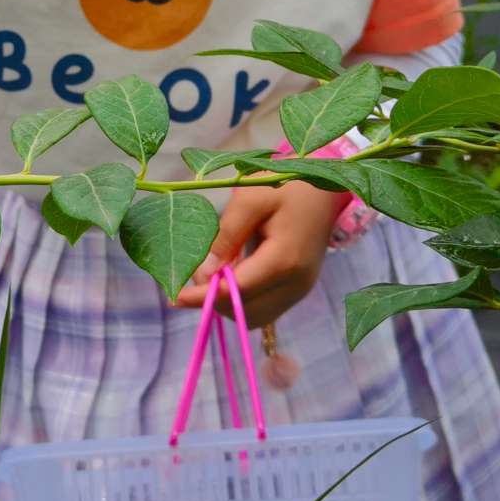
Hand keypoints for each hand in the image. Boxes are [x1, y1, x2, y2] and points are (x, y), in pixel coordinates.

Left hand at [174, 179, 341, 329]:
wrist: (325, 188)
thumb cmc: (286, 184)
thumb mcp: (250, 199)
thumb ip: (226, 236)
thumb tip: (204, 273)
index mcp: (284, 260)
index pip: (236, 291)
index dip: (203, 296)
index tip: (174, 296)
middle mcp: (296, 284)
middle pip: (244, 312)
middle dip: (213, 302)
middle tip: (189, 281)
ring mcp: (300, 290)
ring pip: (255, 316)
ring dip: (228, 304)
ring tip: (209, 277)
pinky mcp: (299, 289)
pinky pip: (265, 308)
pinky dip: (243, 300)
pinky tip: (229, 276)